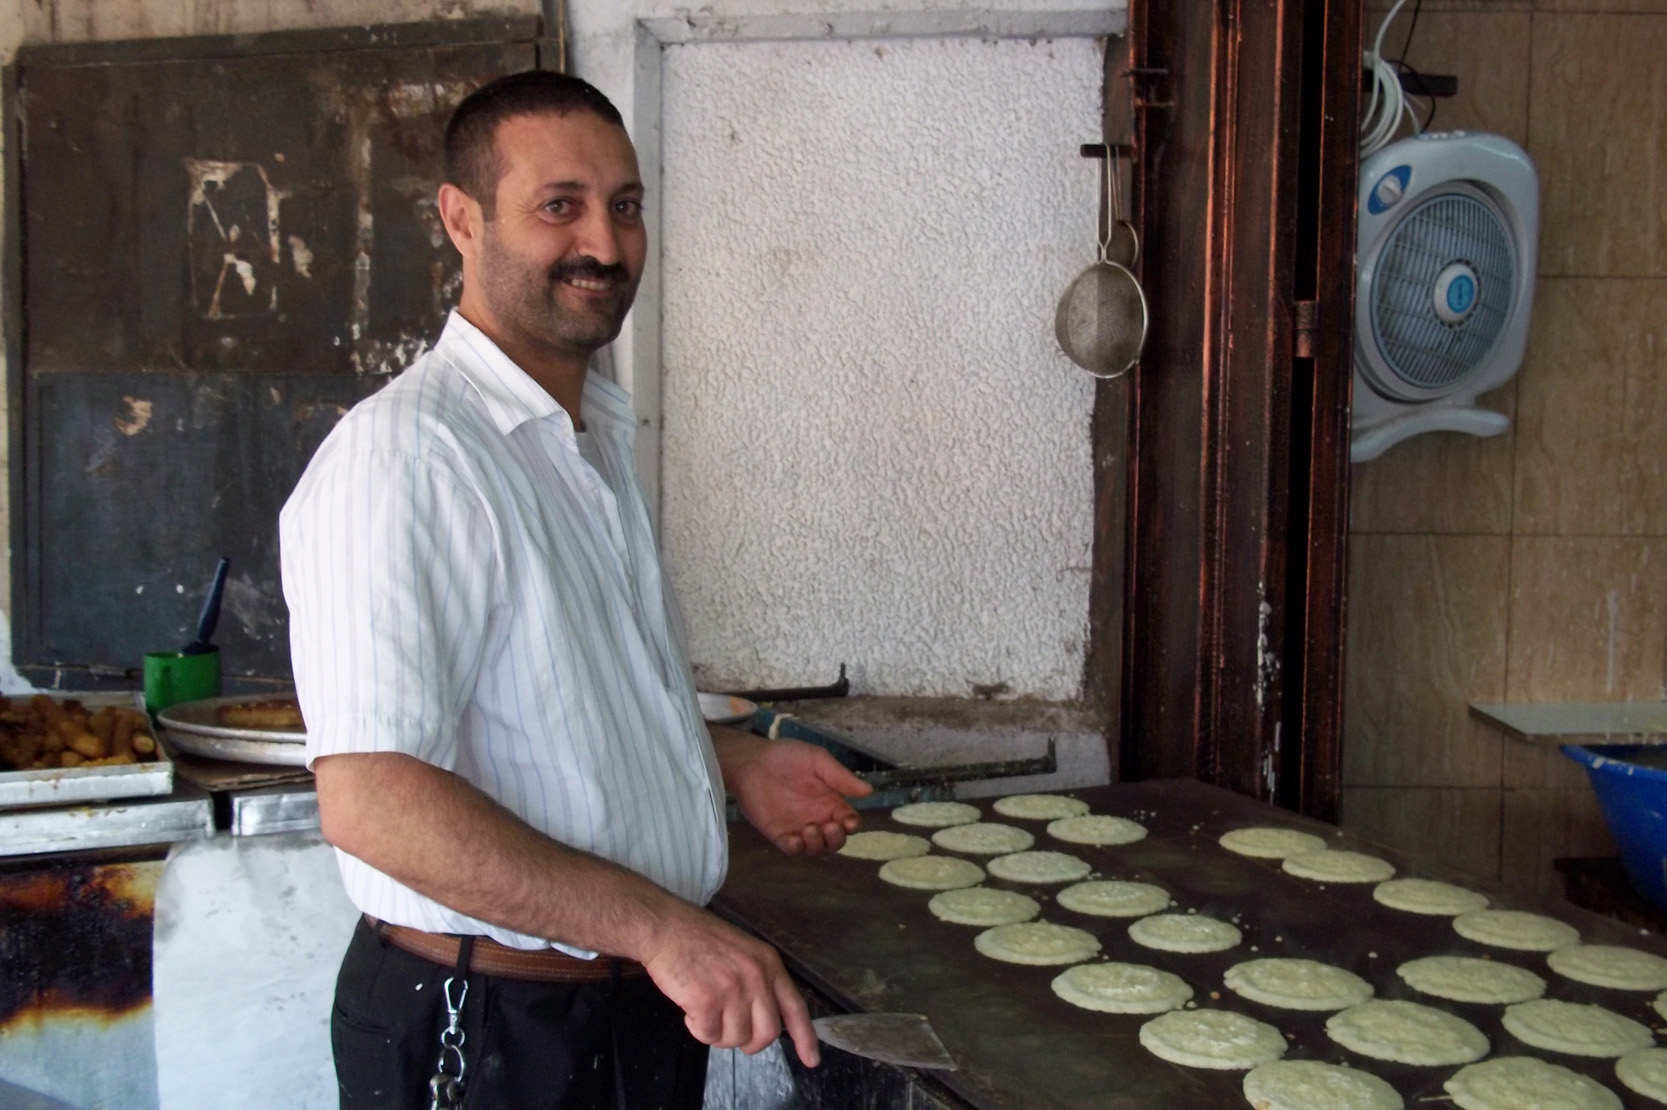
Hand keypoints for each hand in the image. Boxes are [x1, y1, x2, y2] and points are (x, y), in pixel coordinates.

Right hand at [639, 899, 820, 1066]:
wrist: (665, 927)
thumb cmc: (698, 939)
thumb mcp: (742, 952)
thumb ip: (759, 982)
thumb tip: (764, 1022)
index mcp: (768, 963)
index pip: (795, 1007)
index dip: (805, 1037)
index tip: (811, 1060)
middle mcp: (756, 976)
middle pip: (767, 1033)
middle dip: (748, 1042)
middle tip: (729, 1031)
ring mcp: (732, 989)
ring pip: (735, 1039)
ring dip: (717, 1033)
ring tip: (703, 1008)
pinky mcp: (707, 1001)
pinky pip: (707, 1035)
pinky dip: (696, 1028)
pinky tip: (689, 1006)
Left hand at [713, 731, 873, 854]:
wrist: (753, 760)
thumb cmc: (788, 757)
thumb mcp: (818, 761)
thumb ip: (841, 777)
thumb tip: (869, 791)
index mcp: (831, 802)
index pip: (849, 822)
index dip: (852, 825)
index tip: (848, 821)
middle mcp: (818, 818)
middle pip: (835, 841)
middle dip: (837, 839)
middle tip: (829, 827)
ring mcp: (798, 827)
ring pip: (816, 849)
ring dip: (818, 845)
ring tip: (811, 828)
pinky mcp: (778, 833)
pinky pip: (792, 849)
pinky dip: (797, 848)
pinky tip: (796, 838)